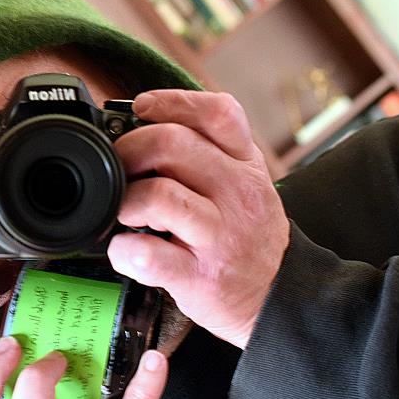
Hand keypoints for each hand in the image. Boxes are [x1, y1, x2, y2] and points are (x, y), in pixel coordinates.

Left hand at [108, 89, 289, 348]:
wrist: (279, 297)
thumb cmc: (248, 237)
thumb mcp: (246, 184)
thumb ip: (209, 154)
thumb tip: (145, 130)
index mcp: (245, 165)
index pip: (217, 114)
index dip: (173, 101)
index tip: (141, 106)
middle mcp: (236, 194)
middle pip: (173, 144)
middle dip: (130, 149)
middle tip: (119, 166)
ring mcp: (218, 236)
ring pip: (159, 196)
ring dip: (125, 201)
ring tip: (124, 212)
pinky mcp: (199, 277)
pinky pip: (148, 255)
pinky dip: (123, 251)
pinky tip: (125, 251)